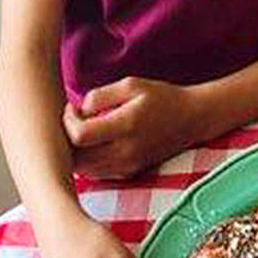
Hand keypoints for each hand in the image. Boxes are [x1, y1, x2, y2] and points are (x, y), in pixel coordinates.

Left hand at [64, 77, 196, 178]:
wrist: (191, 119)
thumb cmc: (161, 97)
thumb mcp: (132, 84)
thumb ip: (101, 95)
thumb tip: (79, 110)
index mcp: (126, 125)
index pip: (80, 135)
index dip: (68, 121)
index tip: (72, 107)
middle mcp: (125, 151)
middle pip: (76, 158)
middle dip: (66, 139)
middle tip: (72, 121)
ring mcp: (127, 166)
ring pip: (84, 170)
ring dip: (75, 153)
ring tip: (82, 131)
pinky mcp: (129, 173)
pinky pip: (96, 173)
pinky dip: (87, 161)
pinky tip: (93, 144)